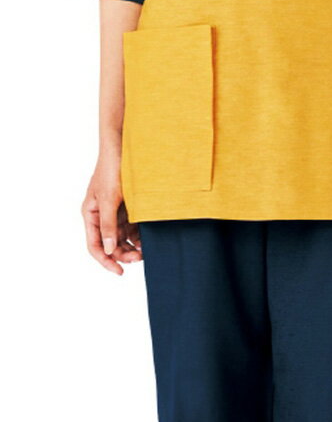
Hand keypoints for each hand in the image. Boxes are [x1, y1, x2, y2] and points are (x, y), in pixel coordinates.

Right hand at [83, 145, 139, 274]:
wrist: (125, 149)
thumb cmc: (112, 170)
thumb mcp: (110, 199)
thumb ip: (109, 225)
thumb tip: (109, 249)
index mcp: (91, 214)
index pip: (95, 245)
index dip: (106, 261)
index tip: (120, 272)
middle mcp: (101, 216)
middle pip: (110, 245)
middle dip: (124, 254)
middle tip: (141, 258)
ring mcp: (115, 213)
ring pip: (123, 239)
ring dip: (133, 247)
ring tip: (147, 250)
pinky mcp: (128, 209)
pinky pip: (133, 229)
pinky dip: (140, 236)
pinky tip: (150, 239)